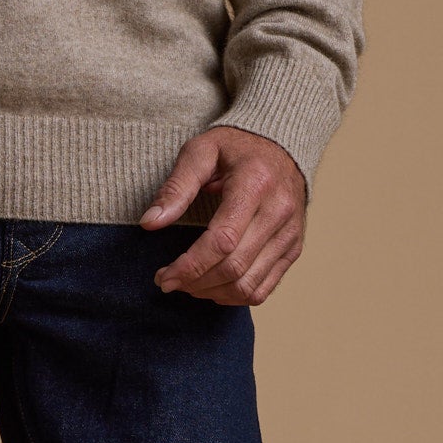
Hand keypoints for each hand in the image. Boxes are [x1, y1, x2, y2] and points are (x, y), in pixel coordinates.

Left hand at [142, 126, 307, 305]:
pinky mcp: (293, 248)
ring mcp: (290, 233)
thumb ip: (175, 187)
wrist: (280, 145)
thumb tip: (149, 222)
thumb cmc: (235, 148)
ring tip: (188, 285)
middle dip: (194, 282)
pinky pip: (263, 288)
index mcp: (255, 184)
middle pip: (234, 267)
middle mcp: (279, 211)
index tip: (164, 277)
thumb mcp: (200, 152)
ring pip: (248, 285)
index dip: (189, 266)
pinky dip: (233, 296)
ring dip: (211, 293)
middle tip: (168, 282)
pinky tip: (212, 287)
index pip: (222, 241)